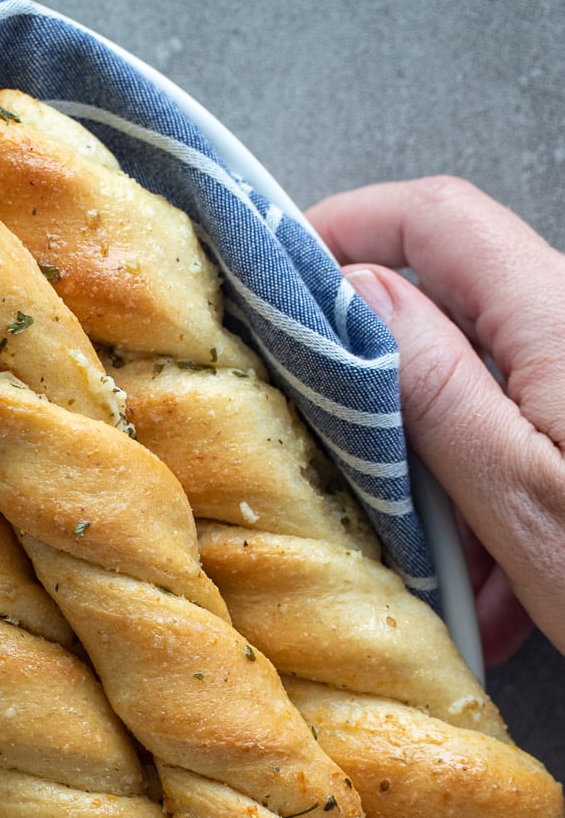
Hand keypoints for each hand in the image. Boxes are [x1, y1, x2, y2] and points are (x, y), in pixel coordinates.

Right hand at [305, 177, 564, 662]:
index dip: (352, 226)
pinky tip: (501, 596)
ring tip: (445, 574)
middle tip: (343, 468)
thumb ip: (433, 388)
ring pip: (486, 398)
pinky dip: (496, 513)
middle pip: (455, 315)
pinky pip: (528, 447)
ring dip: (443, 477)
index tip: (280, 273)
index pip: (440, 221)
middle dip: (387, 391)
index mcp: (559, 319)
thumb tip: (359, 294)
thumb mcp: (517, 495)